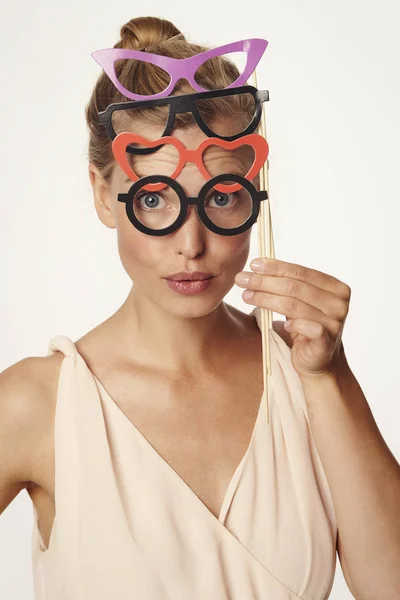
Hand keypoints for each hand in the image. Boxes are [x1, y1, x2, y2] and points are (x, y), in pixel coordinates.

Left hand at [234, 258, 350, 378]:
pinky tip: (281, 324)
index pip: (301, 272)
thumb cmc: (305, 327)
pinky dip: (294, 324)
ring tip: (246, 296)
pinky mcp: (326, 343)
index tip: (253, 264)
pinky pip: (309, 329)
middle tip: (242, 279)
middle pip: (295, 287)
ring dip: (266, 299)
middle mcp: (338, 303)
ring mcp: (335, 323)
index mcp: (335, 287)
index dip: (276, 267)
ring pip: (294, 305)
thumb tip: (256, 267)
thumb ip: (288, 285)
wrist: (318, 361)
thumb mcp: (299, 302)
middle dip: (264, 281)